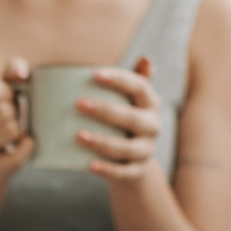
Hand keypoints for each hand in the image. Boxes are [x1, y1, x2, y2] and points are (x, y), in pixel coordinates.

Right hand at [0, 58, 33, 180]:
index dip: (6, 93)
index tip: (8, 100)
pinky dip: (28, 146)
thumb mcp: (1, 95)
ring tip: (15, 132)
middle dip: (16, 112)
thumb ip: (10, 75)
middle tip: (14, 118)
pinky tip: (24, 144)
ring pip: (9, 130)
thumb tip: (19, 71)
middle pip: (1, 110)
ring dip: (20, 128)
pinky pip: (18, 154)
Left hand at [77, 56, 161, 183]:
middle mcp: (152, 126)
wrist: (133, 164)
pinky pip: (123, 172)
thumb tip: (140, 57)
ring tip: (78, 135)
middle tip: (78, 104)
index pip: (140, 87)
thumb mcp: (124, 102)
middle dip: (106, 111)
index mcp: (149, 104)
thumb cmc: (120, 124)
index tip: (94, 74)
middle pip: (133, 118)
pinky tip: (88, 165)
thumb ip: (122, 82)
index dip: (120, 80)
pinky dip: (107, 169)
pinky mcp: (136, 173)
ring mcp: (146, 151)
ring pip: (127, 148)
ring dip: (102, 141)